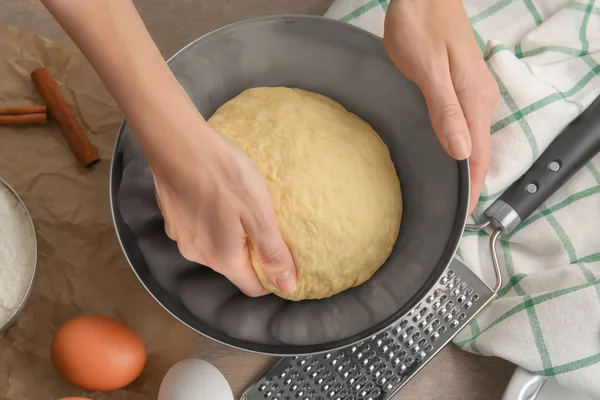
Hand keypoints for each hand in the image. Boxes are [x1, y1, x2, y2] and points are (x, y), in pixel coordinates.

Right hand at [151, 124, 296, 296]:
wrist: (178, 143)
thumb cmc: (224, 175)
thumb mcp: (259, 214)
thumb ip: (272, 253)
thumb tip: (287, 287)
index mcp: (223, 259)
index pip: (252, 287)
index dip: (271, 278)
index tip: (284, 259)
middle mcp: (198, 255)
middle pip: (233, 267)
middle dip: (252, 254)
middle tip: (267, 226)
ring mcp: (181, 237)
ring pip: (214, 248)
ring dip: (231, 237)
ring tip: (243, 209)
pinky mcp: (171, 218)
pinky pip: (199, 230)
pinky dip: (212, 222)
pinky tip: (218, 198)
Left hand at [384, 0, 498, 211]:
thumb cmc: (421, 25)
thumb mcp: (428, 70)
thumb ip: (446, 111)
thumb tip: (461, 151)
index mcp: (475, 100)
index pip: (480, 157)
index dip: (475, 189)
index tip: (464, 217)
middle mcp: (480, 99)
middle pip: (480, 152)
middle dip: (471, 184)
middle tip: (453, 214)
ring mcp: (471, 92)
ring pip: (472, 140)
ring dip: (464, 167)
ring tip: (449, 194)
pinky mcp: (459, 86)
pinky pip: (463, 125)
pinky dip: (457, 146)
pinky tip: (445, 154)